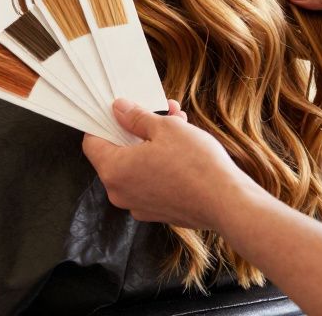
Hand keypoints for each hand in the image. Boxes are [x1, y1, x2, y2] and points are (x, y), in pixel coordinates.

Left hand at [82, 99, 256, 230]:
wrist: (228, 204)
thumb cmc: (196, 166)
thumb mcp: (164, 129)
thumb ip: (136, 118)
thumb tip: (118, 109)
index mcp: (114, 171)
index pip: (92, 143)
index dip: (103, 123)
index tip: (118, 111)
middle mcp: (121, 193)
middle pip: (118, 153)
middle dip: (138, 129)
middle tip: (158, 111)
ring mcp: (139, 205)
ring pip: (139, 165)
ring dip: (155, 143)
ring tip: (179, 123)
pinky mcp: (159, 211)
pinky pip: (151, 181)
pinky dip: (162, 164)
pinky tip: (184, 147)